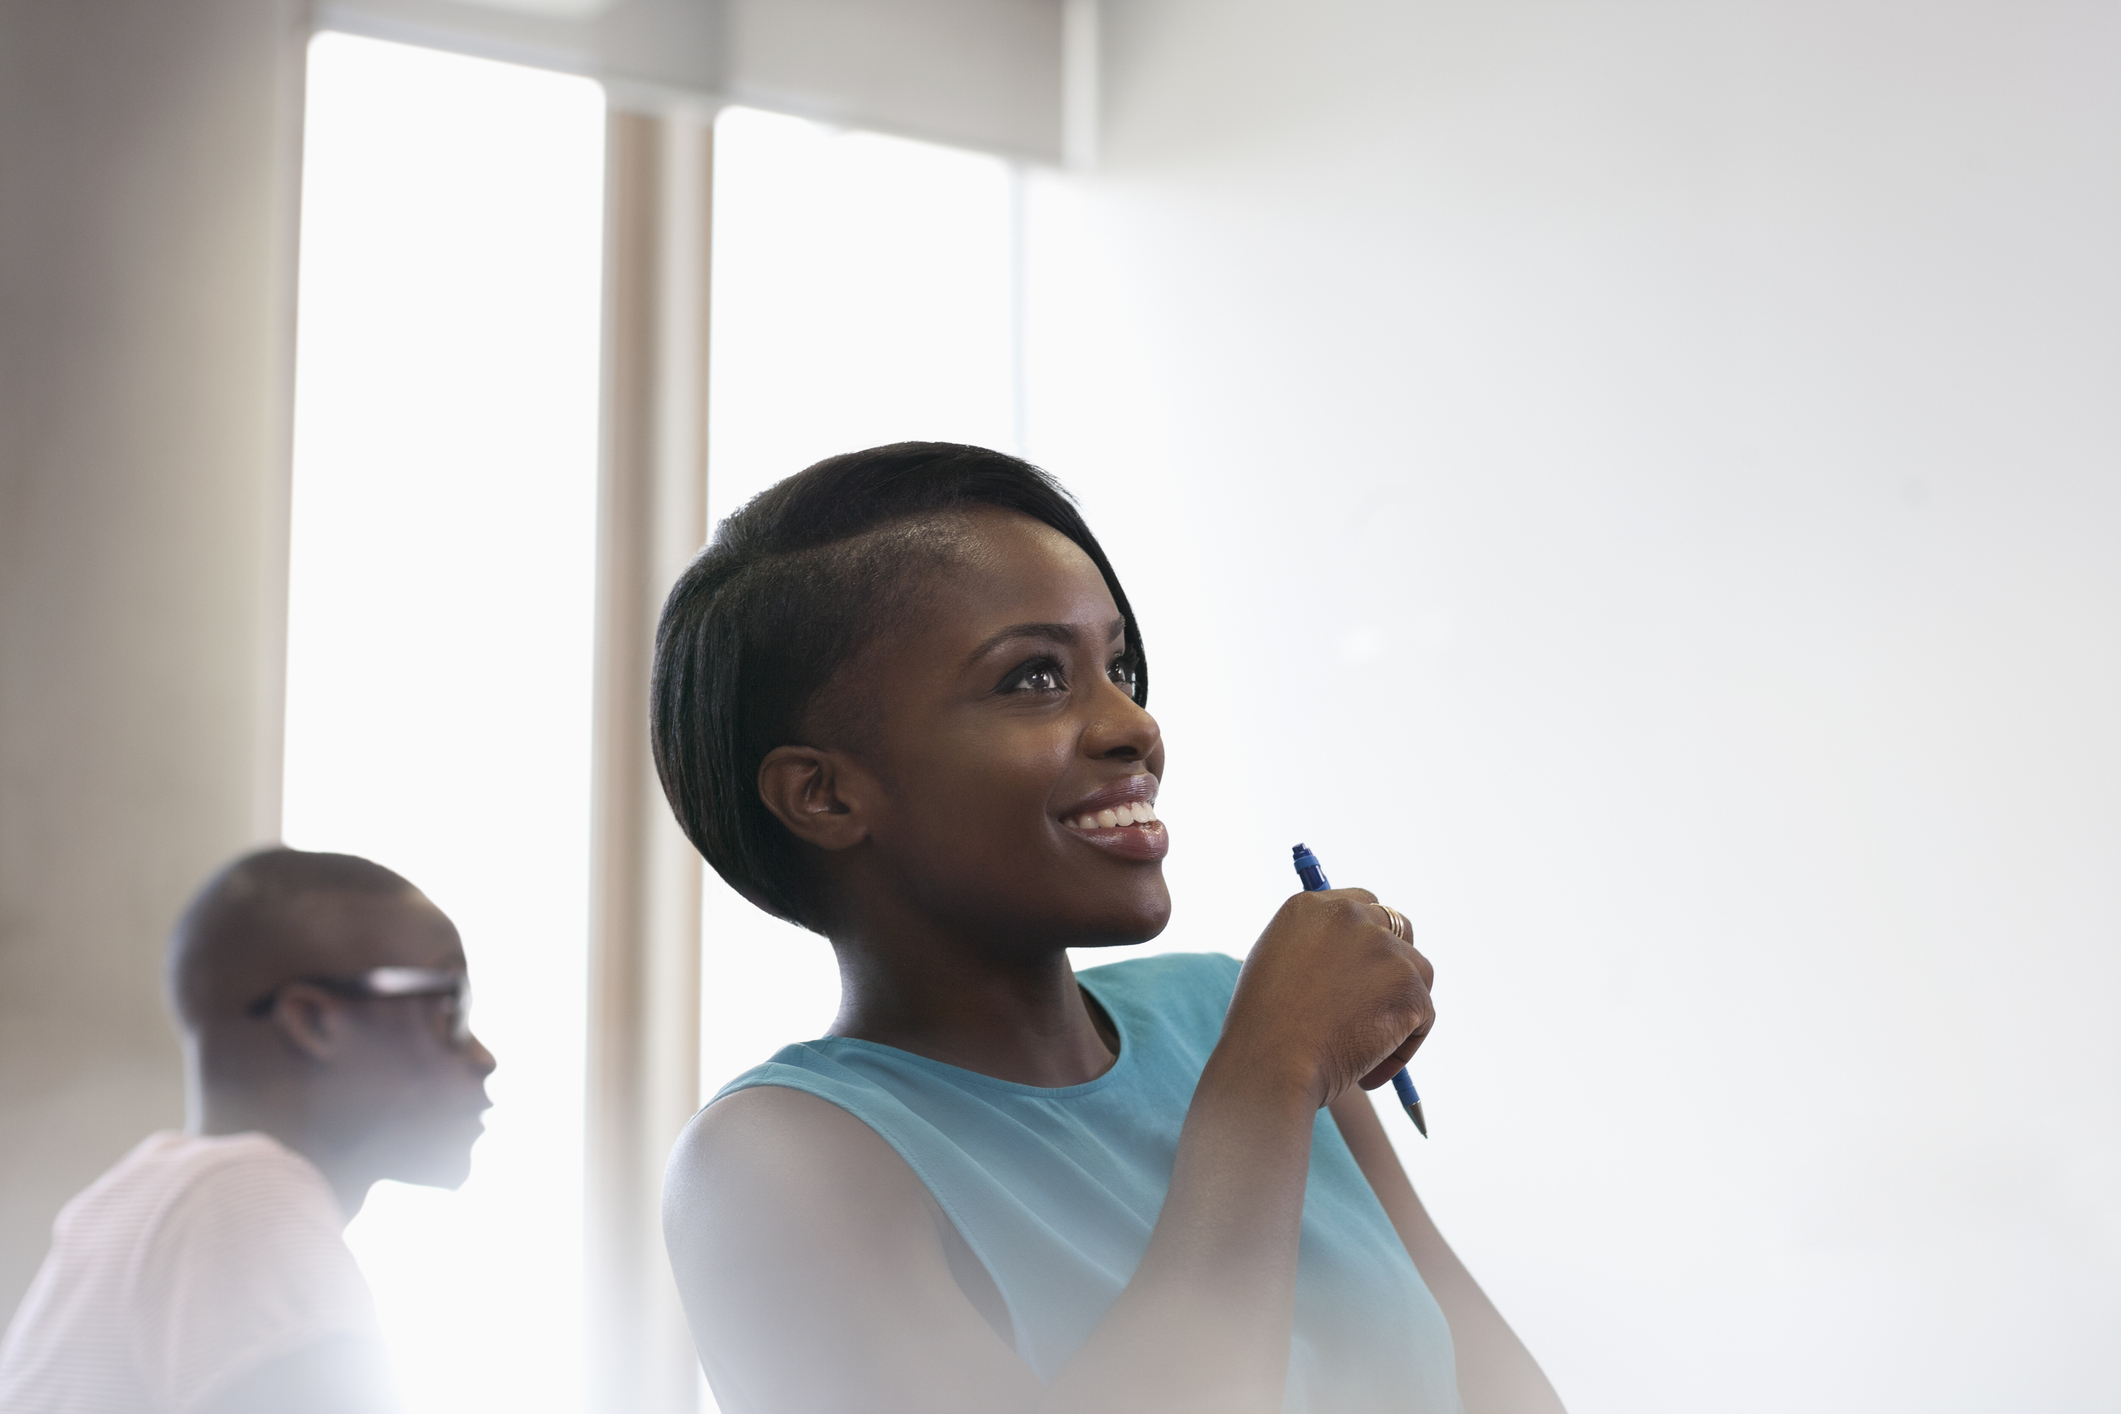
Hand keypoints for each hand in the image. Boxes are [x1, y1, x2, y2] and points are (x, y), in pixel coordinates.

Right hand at [1221, 888, 1434, 1107]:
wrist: (1271, 1062)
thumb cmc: (1262, 1030)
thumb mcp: (1276, 967)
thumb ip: (1314, 949)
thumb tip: (1350, 962)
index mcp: (1311, 907)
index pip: (1362, 904)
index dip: (1369, 937)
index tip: (1366, 968)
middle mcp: (1349, 916)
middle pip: (1398, 927)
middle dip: (1395, 964)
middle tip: (1382, 1004)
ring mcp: (1384, 948)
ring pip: (1417, 972)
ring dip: (1401, 1006)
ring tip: (1367, 1049)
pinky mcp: (1410, 985)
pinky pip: (1422, 1015)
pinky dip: (1403, 1047)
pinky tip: (1368, 1073)